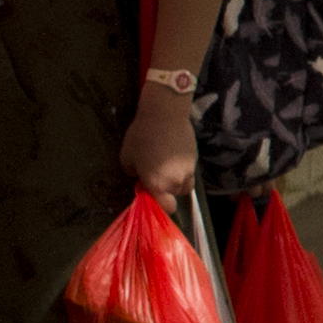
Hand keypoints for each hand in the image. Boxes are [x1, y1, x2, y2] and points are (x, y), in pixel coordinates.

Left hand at [119, 75, 196, 194]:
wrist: (165, 114)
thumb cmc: (142, 136)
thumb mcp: (127, 157)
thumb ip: (134, 173)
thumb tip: (141, 177)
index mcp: (158, 184)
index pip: (167, 208)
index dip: (161, 206)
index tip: (153, 197)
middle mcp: (176, 181)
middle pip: (176, 195)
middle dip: (167, 189)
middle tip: (155, 175)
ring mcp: (189, 169)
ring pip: (185, 184)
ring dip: (176, 180)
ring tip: (166, 165)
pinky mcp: (195, 158)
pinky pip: (189, 170)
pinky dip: (181, 166)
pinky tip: (172, 153)